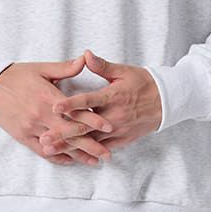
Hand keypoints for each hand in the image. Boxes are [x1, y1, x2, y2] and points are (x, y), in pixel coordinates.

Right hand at [0, 55, 116, 164]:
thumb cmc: (17, 75)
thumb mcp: (42, 68)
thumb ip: (65, 68)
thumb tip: (85, 59)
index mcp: (48, 97)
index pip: (75, 111)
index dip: (93, 120)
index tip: (109, 127)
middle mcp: (40, 115)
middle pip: (70, 133)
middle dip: (90, 145)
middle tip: (108, 154)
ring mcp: (31, 127)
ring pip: (58, 145)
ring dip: (77, 155)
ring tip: (94, 162)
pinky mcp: (22, 136)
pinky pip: (42, 150)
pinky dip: (57, 156)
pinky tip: (70, 161)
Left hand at [41, 49, 161, 158]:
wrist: (166, 102)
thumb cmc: (143, 83)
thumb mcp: (123, 71)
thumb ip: (102, 66)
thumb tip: (85, 54)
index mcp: (112, 96)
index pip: (88, 101)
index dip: (70, 104)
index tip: (54, 107)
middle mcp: (114, 116)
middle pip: (84, 126)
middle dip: (63, 133)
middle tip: (44, 138)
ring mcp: (118, 130)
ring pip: (90, 141)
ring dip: (69, 145)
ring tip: (50, 149)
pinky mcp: (122, 140)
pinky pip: (101, 149)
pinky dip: (85, 153)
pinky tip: (70, 156)